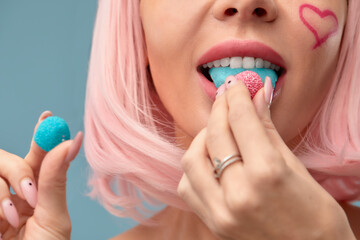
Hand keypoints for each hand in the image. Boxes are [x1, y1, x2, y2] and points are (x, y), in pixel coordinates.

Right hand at [0, 111, 81, 239]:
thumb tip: (72, 139)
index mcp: (39, 191)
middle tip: (29, 197)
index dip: (43, 134)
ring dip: (0, 195)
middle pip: (8, 159)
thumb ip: (56, 180)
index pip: (40, 156)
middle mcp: (14, 192)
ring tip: (12, 222)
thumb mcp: (54, 219)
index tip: (49, 115)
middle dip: (18, 173)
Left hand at [178, 78, 355, 239]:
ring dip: (203, 137)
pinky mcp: (212, 223)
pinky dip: (194, 167)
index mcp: (267, 174)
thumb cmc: (314, 213)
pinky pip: (188, 185)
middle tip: (227, 97)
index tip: (236, 84)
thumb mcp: (296, 166)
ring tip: (218, 130)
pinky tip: (210, 161)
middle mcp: (239, 193)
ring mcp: (221, 211)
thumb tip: (257, 95)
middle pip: (215, 135)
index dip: (237, 96)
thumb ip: (268, 129)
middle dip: (220, 108)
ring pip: (191, 158)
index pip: (242, 120)